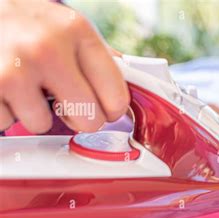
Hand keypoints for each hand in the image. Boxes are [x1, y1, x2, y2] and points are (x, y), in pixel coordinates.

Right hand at [0, 0, 129, 132]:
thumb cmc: (27, 21)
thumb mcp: (69, 27)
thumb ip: (99, 57)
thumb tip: (135, 84)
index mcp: (77, 32)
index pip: (117, 96)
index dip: (112, 110)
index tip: (105, 109)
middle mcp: (48, 49)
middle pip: (88, 120)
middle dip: (79, 118)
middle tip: (65, 103)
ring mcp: (15, 69)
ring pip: (42, 125)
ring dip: (34, 113)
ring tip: (25, 86)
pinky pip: (6, 123)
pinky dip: (6, 111)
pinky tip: (5, 87)